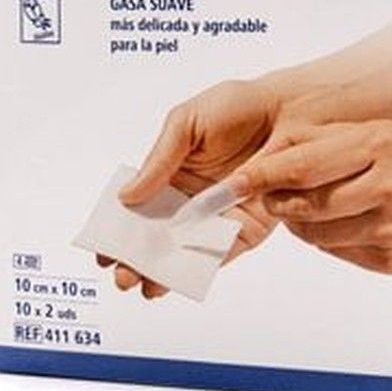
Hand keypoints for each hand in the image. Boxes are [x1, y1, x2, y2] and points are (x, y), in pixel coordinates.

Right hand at [98, 80, 282, 297]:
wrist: (288, 111)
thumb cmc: (237, 107)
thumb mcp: (185, 122)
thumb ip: (158, 160)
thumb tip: (126, 196)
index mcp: (170, 175)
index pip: (138, 208)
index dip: (119, 229)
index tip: (103, 248)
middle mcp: (189, 201)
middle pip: (156, 237)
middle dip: (136, 258)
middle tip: (121, 273)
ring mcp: (216, 218)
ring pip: (183, 253)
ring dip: (163, 272)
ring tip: (146, 283)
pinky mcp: (245, 230)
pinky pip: (219, 254)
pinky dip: (199, 269)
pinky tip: (179, 278)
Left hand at [231, 121, 391, 273]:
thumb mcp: (379, 131)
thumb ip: (326, 141)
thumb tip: (272, 156)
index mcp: (382, 146)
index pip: (304, 165)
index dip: (263, 175)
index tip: (235, 181)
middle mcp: (389, 188)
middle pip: (306, 203)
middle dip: (277, 200)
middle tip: (269, 193)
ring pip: (316, 232)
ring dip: (300, 221)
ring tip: (308, 205)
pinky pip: (338, 250)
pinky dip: (328, 236)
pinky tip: (343, 220)